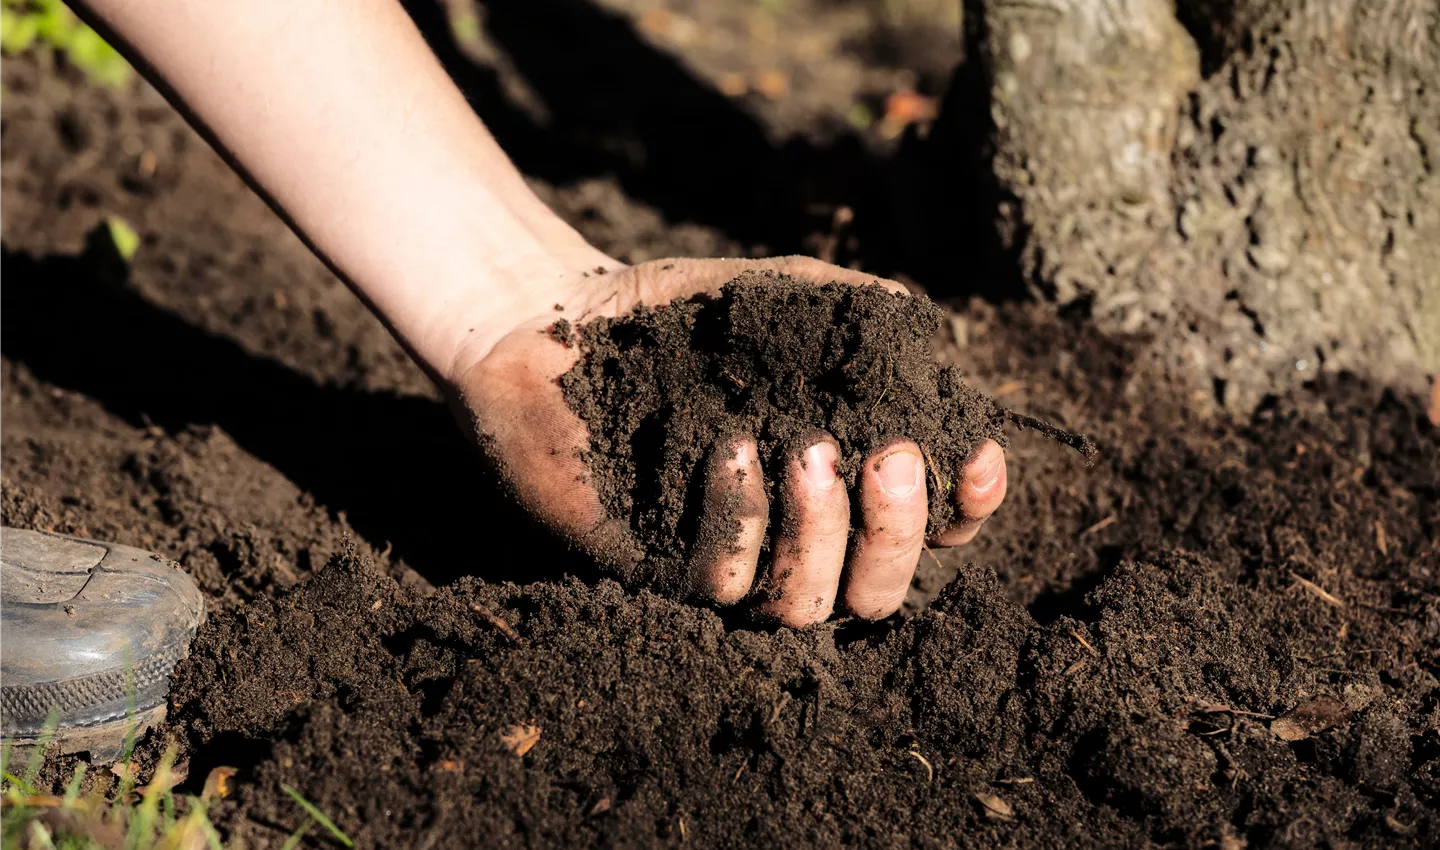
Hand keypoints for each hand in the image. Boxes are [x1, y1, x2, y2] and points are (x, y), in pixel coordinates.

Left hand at [447, 256, 1006, 626]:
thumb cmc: (680, 313)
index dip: (967, 507)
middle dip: (897, 531)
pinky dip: (740, 519)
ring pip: (807, 605)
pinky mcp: (660, 572)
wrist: (564, 322)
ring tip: (802, 448)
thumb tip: (943, 352)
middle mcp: (793, 534)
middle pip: (880, 590)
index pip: (930, 526)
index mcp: (838, 479)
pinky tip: (728, 448)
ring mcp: (729, 561)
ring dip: (820, 531)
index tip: (977, 458)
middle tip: (887, 458)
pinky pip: (723, 585)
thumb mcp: (786, 299)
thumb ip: (864, 319)